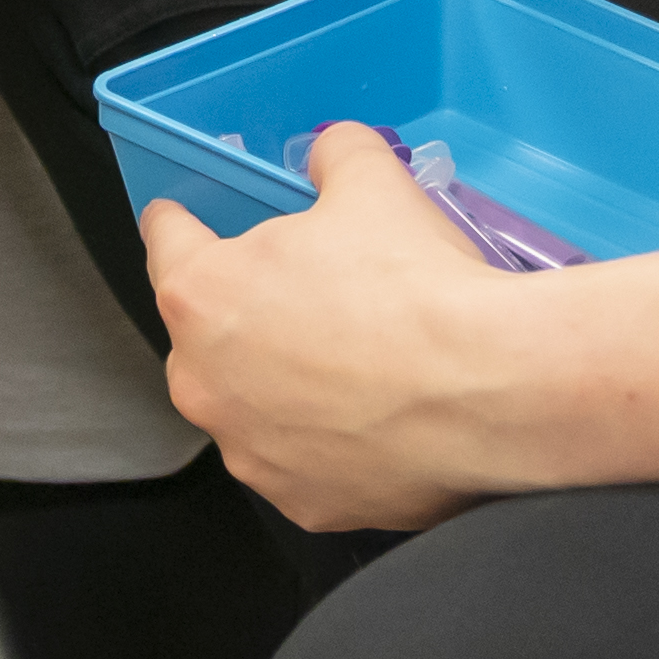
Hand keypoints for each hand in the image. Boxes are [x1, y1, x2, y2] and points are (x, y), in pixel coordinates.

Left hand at [141, 128, 520, 532]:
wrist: (490, 390)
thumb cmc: (416, 286)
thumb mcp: (372, 182)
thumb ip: (334, 156)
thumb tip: (331, 154)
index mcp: (203, 295)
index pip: (168, 241)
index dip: (182, 223)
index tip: (182, 222)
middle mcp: (206, 382)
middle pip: (206, 334)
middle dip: (246, 314)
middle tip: (311, 297)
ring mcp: (250, 451)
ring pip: (250, 405)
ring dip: (282, 385)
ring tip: (352, 365)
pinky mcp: (300, 503)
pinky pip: (301, 462)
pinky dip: (326, 443)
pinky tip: (375, 420)